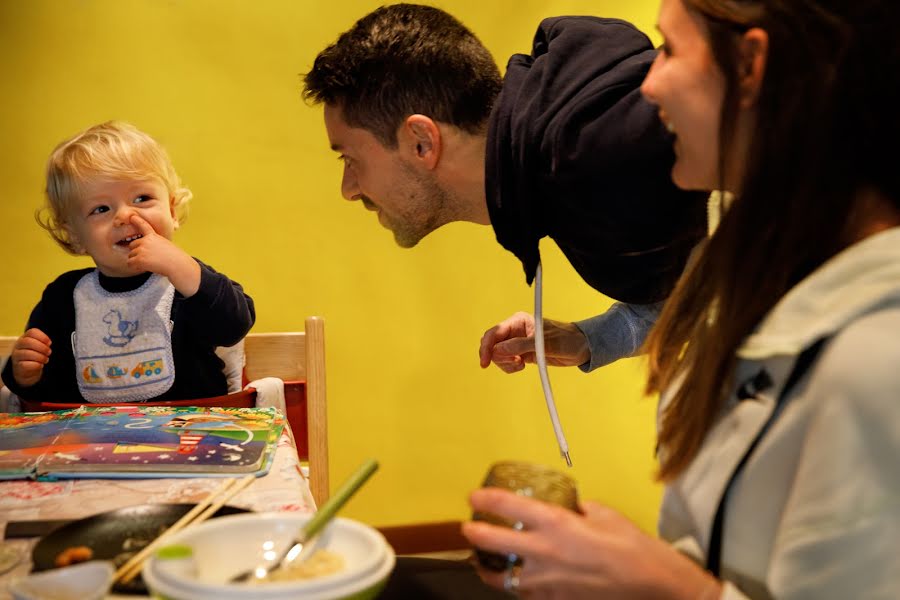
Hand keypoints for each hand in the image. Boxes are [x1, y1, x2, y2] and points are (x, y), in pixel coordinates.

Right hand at [11, 328, 51, 386]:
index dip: (43, 337)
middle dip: (42, 347)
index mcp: (25, 337)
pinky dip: (36, 365)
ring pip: (27, 353)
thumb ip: (43, 343)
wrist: (27, 371)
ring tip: (46, 360)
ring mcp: (16, 355)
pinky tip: (40, 365)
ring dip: (40, 357)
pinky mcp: (17, 366)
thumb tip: (48, 343)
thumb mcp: (39, 347)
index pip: (32, 332)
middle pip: (28, 341)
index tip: (49, 343)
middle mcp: (18, 345)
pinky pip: (26, 364)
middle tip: (49, 352)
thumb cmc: (36, 355)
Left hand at [127, 214, 199, 295]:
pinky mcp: (139, 259)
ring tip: (150, 263)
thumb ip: (155, 245)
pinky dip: (135, 267)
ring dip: (137, 261)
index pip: (144, 226)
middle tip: (148, 258)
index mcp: (153, 236)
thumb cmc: (175, 258)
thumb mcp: (166, 246)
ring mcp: (141, 249)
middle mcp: (146, 241)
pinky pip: (130, 263)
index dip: (137, 221)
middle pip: (132, 245)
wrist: (177, 264)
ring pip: (130, 256)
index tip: (132, 216)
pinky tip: (146, 267)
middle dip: (137, 252)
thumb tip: (146, 251)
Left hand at [462, 488, 720, 599]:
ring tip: (482, 562)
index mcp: (557, 523)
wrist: (652, 586)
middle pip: (493, 541)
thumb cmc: (633, 548)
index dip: (486, 499)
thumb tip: (571, 508)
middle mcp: (545, 551)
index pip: (508, 505)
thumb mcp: (605, 514)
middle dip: (474, 533)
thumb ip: (580, 509)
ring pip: (502, 577)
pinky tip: (517, 582)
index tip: (474, 497)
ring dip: (488, 568)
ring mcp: (547, 581)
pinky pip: (525, 594)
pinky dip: (516, 587)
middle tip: (468, 527)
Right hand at [478, 312, 589, 372]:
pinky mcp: (521, 354)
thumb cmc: (566, 339)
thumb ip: (520, 346)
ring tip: (521, 364)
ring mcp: (517, 343)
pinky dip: (510, 367)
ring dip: (505, 364)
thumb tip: (497, 350)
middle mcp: (515, 331)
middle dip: (498, 357)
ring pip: (498, 355)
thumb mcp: (543, 343)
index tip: (485, 362)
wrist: (580, 348)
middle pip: (492, 345)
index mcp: (518, 321)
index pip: (494, 333)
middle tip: (515, 363)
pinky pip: (507, 362)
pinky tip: (522, 366)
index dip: (487, 347)